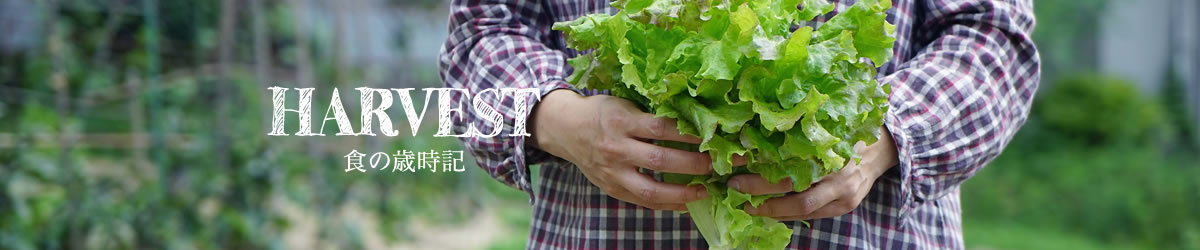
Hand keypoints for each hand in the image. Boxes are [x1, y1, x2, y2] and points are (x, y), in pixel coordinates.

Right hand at [530, 90, 716, 210]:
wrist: (565, 129)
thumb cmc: (601, 112)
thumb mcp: (623, 104)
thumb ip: (651, 114)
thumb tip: (693, 119)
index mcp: (621, 121)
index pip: (662, 128)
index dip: (690, 133)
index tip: (714, 135)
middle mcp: (616, 148)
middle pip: (661, 160)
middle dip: (694, 164)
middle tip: (717, 164)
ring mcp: (613, 172)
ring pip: (652, 189)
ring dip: (683, 192)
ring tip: (705, 190)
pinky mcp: (612, 188)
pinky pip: (643, 201)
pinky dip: (667, 204)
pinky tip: (686, 203)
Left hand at [728, 126, 898, 219]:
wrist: (885, 148)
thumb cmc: (848, 132)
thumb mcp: (827, 125)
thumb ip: (800, 133)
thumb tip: (757, 132)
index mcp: (830, 148)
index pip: (788, 159)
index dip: (760, 164)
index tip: (735, 161)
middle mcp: (838, 173)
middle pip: (792, 188)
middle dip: (759, 189)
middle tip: (734, 186)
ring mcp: (843, 193)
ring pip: (801, 208)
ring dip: (771, 209)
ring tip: (749, 205)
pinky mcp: (845, 206)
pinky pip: (812, 215)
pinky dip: (788, 214)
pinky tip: (771, 210)